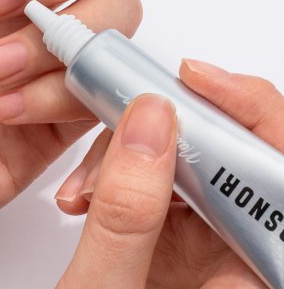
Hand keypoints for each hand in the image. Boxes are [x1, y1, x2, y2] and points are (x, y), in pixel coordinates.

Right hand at [55, 60, 283, 287]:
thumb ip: (128, 215)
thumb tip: (148, 122)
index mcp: (257, 276)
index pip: (280, 170)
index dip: (251, 110)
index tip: (191, 79)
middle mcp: (245, 252)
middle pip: (231, 154)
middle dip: (163, 131)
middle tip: (120, 116)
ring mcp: (210, 241)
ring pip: (186, 158)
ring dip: (127, 154)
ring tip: (84, 185)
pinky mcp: (176, 232)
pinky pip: (157, 175)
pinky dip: (117, 172)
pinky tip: (86, 191)